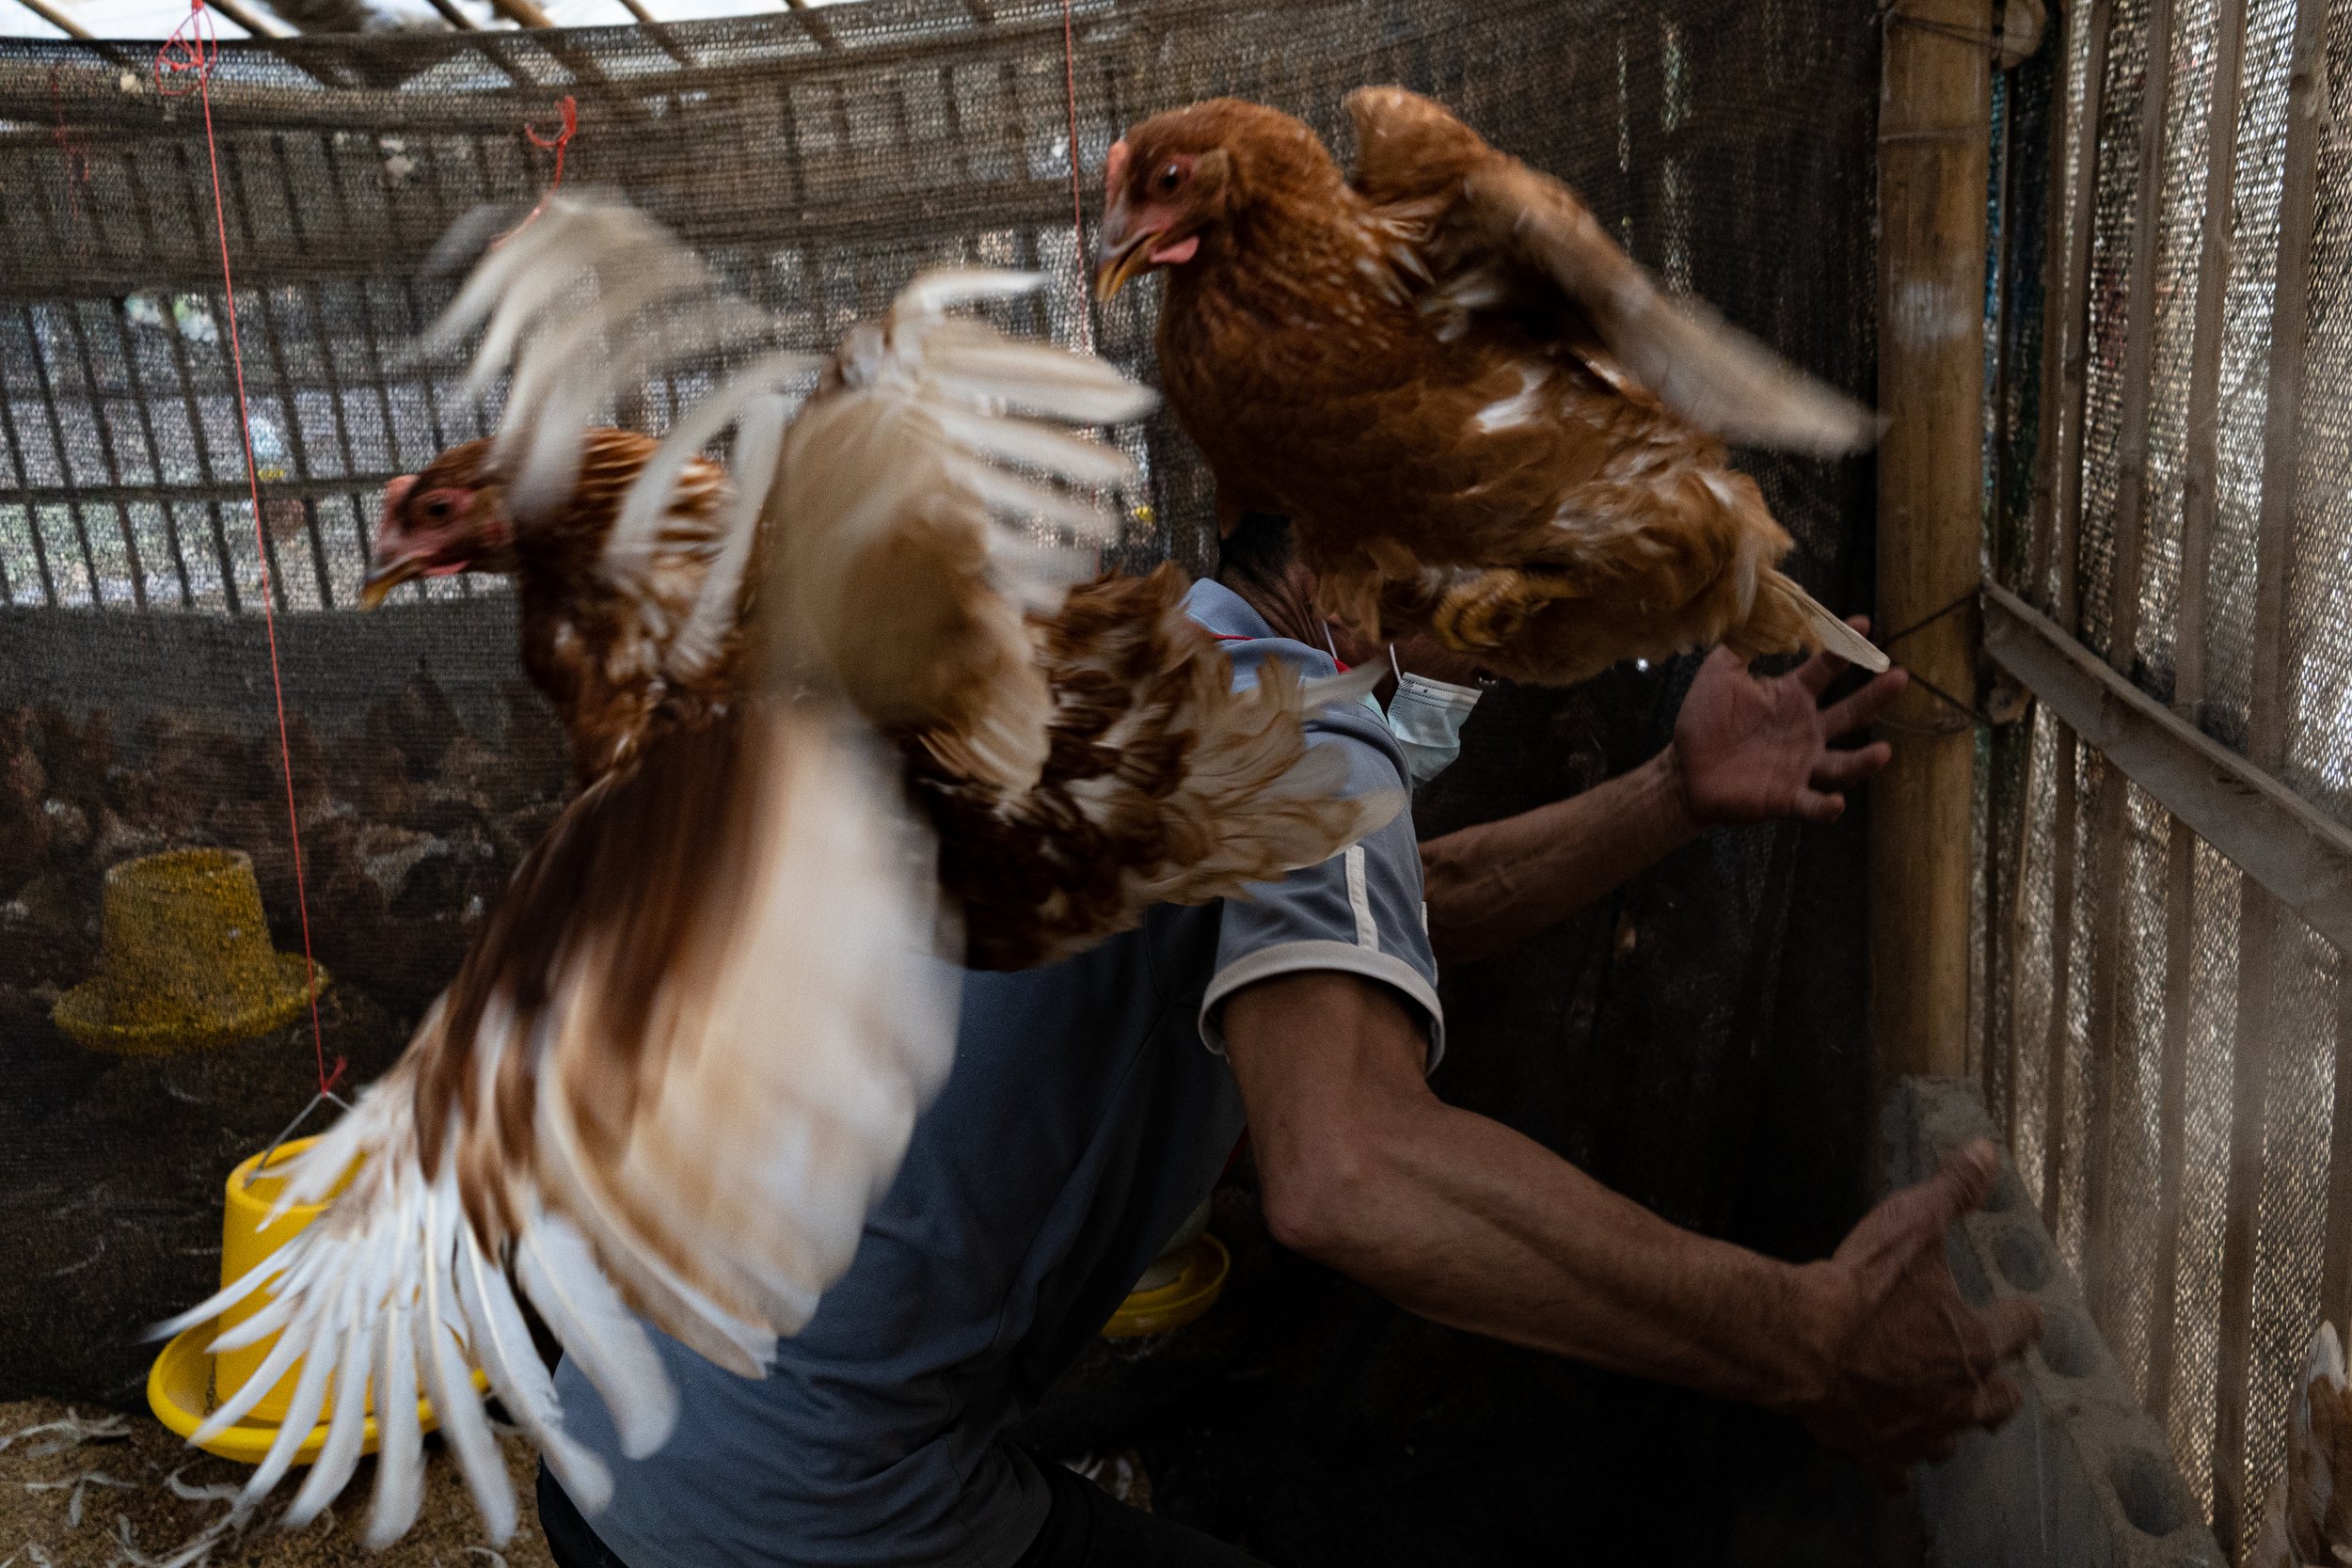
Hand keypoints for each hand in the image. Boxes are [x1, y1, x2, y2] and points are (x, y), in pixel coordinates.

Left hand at [1668, 617, 1907, 826]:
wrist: (1684, 771)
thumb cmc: (1704, 722)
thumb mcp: (1718, 675)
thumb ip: (1740, 644)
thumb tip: (1755, 603)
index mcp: (1792, 697)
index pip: (1826, 669)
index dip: (1844, 648)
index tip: (1863, 624)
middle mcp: (1806, 731)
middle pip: (1850, 714)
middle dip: (1876, 698)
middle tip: (1899, 677)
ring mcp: (1801, 766)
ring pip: (1843, 766)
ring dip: (1863, 762)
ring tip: (1883, 751)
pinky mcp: (1787, 798)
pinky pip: (1813, 805)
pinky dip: (1825, 807)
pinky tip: (1835, 803)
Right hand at [1788, 1141, 2043, 1481]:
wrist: (1801, 1342)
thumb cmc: (1861, 1286)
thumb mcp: (1911, 1224)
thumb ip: (1952, 1190)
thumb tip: (1987, 1151)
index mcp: (1976, 1344)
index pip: (2020, 1329)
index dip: (2021, 1315)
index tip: (2023, 1310)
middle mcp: (1960, 1398)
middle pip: (2001, 1401)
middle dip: (1999, 1387)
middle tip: (1991, 1375)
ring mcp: (1920, 1432)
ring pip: (1954, 1440)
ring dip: (1952, 1424)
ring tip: (1941, 1412)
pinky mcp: (1878, 1453)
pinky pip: (1897, 1473)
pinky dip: (1896, 1463)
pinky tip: (1889, 1457)